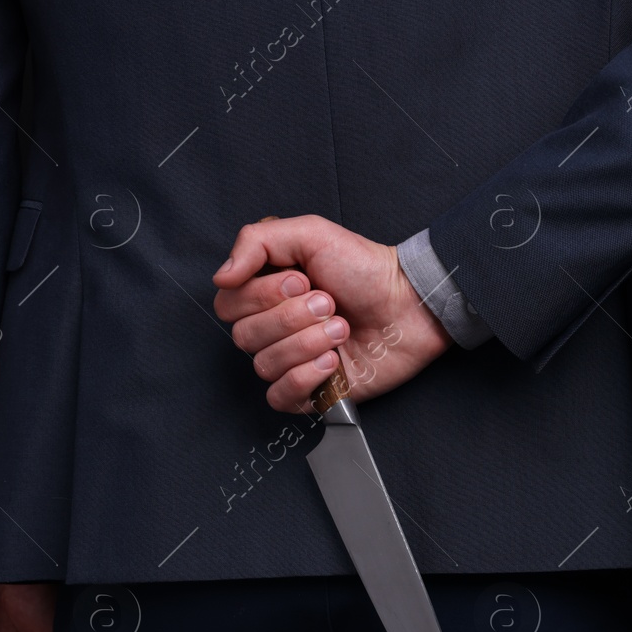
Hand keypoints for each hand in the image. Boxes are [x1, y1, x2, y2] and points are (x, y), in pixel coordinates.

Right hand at [213, 215, 451, 412]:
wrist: (410, 303)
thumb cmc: (365, 268)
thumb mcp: (310, 233)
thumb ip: (255, 241)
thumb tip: (220, 277)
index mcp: (264, 293)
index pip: (229, 304)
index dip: (263, 295)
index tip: (303, 280)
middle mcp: (273, 328)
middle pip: (245, 336)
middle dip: (293, 318)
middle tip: (330, 303)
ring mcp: (291, 361)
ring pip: (264, 365)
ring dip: (308, 343)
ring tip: (342, 328)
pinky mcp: (312, 391)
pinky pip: (280, 398)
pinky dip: (305, 378)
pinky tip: (334, 361)